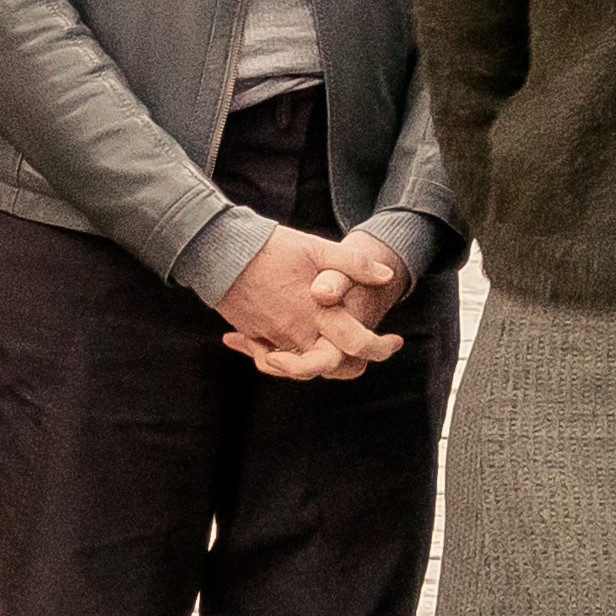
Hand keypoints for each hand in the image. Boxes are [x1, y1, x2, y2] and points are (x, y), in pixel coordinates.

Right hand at [215, 226, 402, 381]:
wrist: (220, 253)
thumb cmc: (271, 248)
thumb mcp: (316, 248)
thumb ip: (353, 264)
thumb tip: (387, 274)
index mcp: (318, 313)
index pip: (358, 343)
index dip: (381, 348)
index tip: (395, 342)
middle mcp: (298, 333)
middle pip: (332, 367)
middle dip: (351, 364)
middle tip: (363, 349)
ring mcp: (275, 339)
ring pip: (303, 366)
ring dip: (320, 360)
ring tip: (332, 340)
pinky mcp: (256, 337)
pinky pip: (275, 359)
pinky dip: (284, 356)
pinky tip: (290, 342)